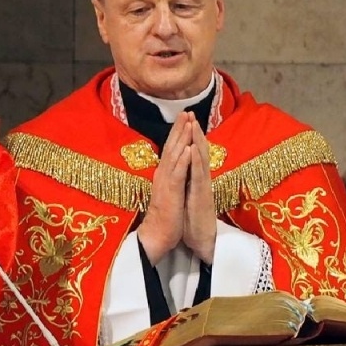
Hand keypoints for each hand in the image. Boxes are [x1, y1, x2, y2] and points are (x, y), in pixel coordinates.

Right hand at [137, 115, 191, 264]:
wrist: (156, 234)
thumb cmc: (165, 215)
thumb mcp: (169, 192)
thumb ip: (172, 177)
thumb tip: (176, 166)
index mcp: (164, 174)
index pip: (171, 149)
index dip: (177, 133)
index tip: (184, 117)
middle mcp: (163, 174)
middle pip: (172, 147)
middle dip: (180, 128)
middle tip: (186, 111)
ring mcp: (166, 182)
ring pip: (175, 155)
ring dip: (182, 138)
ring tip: (188, 122)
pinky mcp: (170, 192)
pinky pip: (178, 173)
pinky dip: (184, 160)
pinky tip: (189, 148)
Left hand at [183, 118, 217, 263]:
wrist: (202, 243)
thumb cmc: (194, 222)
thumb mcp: (189, 198)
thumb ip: (188, 185)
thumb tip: (184, 172)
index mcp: (196, 180)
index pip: (193, 155)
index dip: (190, 138)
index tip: (184, 121)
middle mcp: (201, 180)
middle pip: (199, 152)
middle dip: (195, 133)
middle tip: (190, 113)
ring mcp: (203, 187)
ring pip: (201, 160)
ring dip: (197, 142)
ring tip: (193, 124)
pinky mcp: (202, 197)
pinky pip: (198, 176)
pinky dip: (196, 162)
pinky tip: (193, 149)